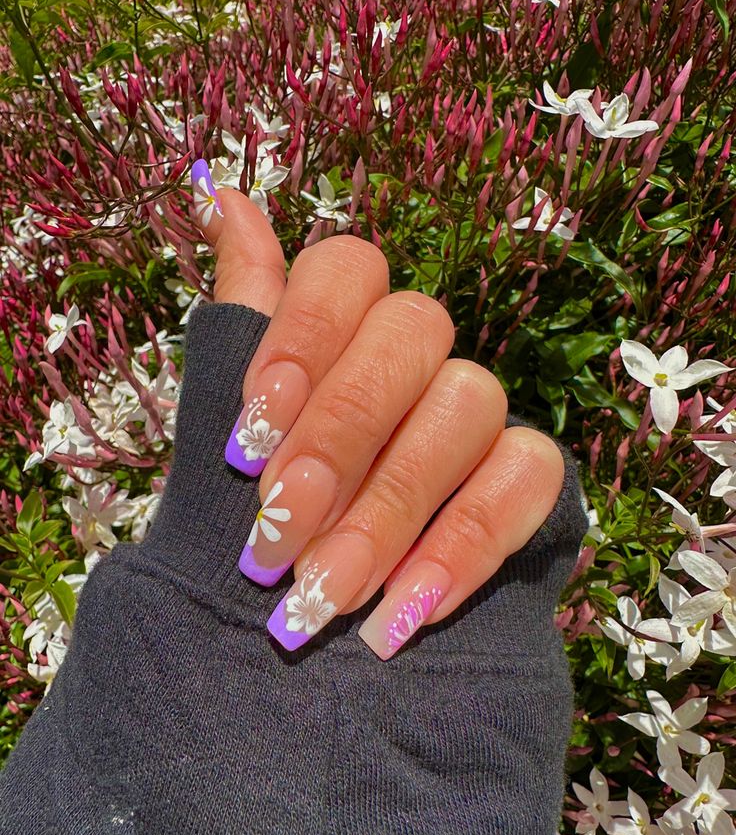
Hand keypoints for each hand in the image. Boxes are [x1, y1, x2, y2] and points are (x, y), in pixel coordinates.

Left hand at [191, 159, 564, 658]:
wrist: (311, 642)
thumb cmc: (263, 526)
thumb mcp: (227, 431)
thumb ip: (239, 323)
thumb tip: (216, 192)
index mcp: (346, 326)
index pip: (346, 267)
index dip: (301, 336)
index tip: (248, 436)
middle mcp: (421, 354)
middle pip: (411, 330)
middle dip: (340, 435)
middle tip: (275, 532)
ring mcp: (482, 409)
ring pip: (471, 401)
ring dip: (389, 507)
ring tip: (319, 595)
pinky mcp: (534, 476)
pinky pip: (525, 480)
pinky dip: (459, 548)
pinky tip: (397, 616)